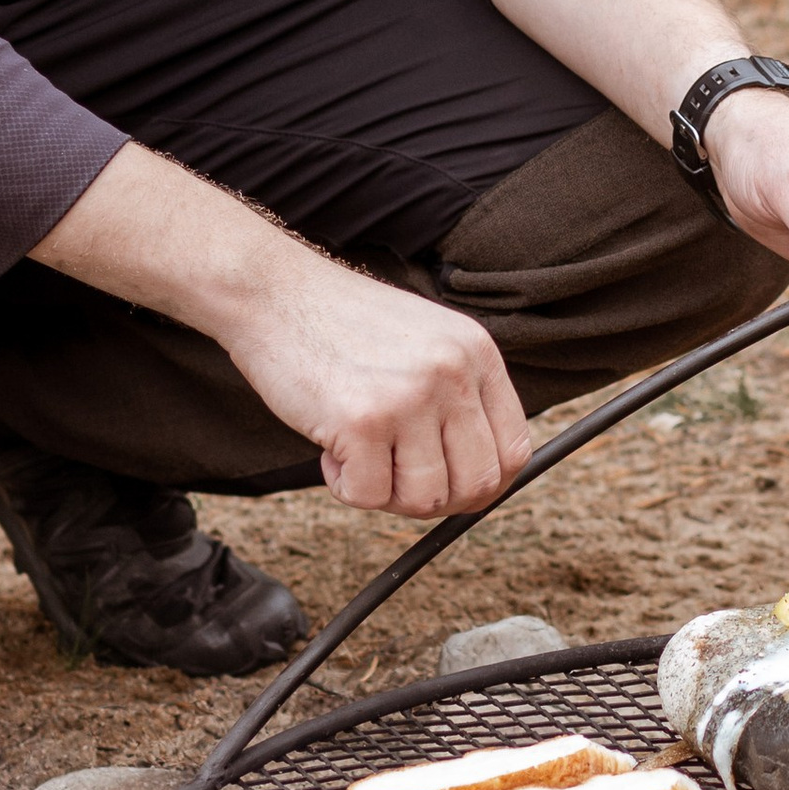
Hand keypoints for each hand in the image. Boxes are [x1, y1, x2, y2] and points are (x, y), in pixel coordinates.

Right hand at [216, 238, 535, 519]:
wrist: (274, 291)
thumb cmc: (341, 323)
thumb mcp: (423, 340)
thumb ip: (457, 395)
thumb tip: (480, 477)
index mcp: (476, 352)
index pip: (514, 448)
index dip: (484, 483)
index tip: (451, 487)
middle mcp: (452, 373)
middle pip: (478, 483)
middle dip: (436, 498)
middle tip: (395, 478)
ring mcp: (410, 397)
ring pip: (426, 498)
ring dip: (388, 493)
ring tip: (358, 455)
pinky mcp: (362, 422)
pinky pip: (370, 496)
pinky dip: (346, 487)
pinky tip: (330, 447)